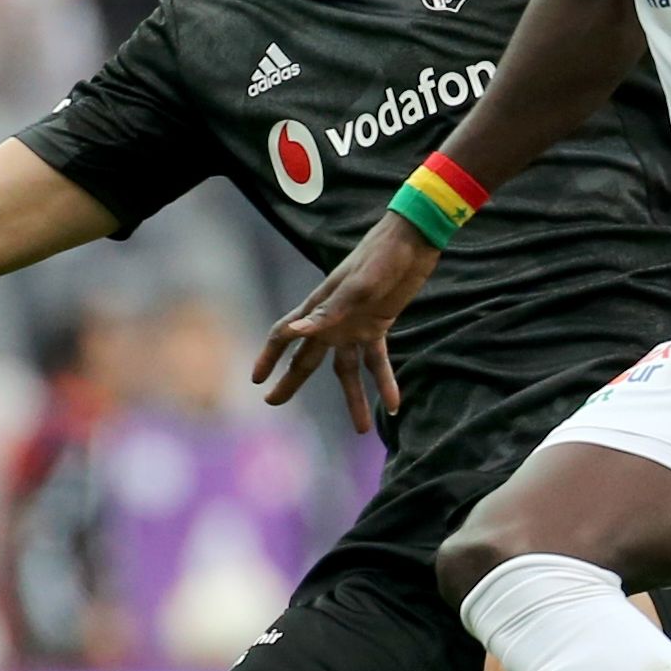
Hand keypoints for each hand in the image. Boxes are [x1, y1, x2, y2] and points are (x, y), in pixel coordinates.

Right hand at [252, 216, 437, 432]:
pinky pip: (377, 361)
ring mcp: (353, 324)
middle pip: (307, 357)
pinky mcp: (377, 325)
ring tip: (360, 429)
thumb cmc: (381, 257)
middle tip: (275, 402)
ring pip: (345, 369)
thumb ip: (328, 311)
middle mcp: (332, 319)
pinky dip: (385, 382)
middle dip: (291, 381)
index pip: (285, 334)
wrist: (413, 241)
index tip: (257, 380)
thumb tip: (294, 331)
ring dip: (353, 397)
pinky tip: (395, 403)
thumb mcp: (358, 286)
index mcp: (319, 306)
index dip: (269, 357)